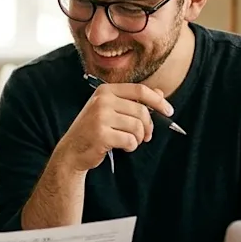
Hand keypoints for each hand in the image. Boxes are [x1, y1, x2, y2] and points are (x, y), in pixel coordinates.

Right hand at [57, 83, 173, 172]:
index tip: (169, 111)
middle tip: (145, 136)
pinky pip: (130, 140)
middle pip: (142, 111)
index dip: (158, 100)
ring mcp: (100, 117)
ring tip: (130, 142)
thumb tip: (159, 92)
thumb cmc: (93, 131)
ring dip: (139, 138)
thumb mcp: (110, 110)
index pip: (140, 90)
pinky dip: (130, 146)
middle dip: (148, 127)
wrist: (71, 151)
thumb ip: (133, 101)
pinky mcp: (101, 134)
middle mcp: (102, 101)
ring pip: (137, 127)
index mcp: (105, 91)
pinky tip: (122, 147)